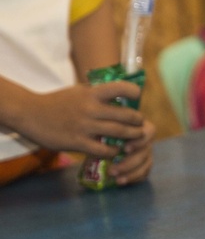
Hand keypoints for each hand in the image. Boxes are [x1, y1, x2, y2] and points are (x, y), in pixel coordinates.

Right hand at [15, 81, 145, 156]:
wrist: (29, 113)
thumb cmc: (56, 101)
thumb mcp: (78, 91)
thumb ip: (97, 94)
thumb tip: (120, 95)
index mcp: (91, 93)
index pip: (121, 88)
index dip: (134, 92)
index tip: (137, 97)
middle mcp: (90, 108)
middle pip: (126, 115)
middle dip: (138, 121)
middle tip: (141, 124)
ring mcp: (84, 126)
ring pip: (119, 133)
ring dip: (132, 136)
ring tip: (134, 137)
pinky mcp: (77, 142)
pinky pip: (103, 149)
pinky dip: (114, 151)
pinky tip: (115, 150)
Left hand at [108, 118, 154, 185]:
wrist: (103, 139)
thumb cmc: (104, 131)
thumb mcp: (105, 130)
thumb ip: (105, 135)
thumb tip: (99, 146)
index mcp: (141, 127)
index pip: (148, 133)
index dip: (139, 142)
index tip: (125, 149)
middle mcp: (146, 140)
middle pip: (145, 152)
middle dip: (129, 163)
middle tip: (112, 171)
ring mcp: (147, 153)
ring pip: (146, 164)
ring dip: (131, 173)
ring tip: (116, 180)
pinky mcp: (145, 165)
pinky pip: (144, 173)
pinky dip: (134, 178)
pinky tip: (121, 181)